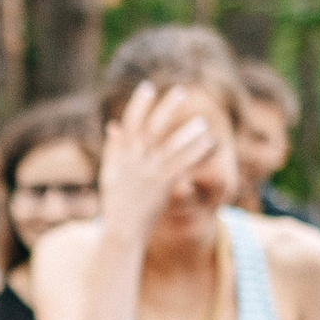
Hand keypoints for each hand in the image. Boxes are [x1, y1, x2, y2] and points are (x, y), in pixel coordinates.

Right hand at [98, 81, 219, 241]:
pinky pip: (183, 165)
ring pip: (170, 146)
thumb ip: (114, 149)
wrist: (120, 231)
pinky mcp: (162, 186)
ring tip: (202, 122)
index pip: (129, 124)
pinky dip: (196, 153)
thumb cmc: (115, 203)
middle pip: (152, 129)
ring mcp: (148, 173)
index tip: (148, 87)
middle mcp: (135, 161)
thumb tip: (113, 125)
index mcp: (121, 156)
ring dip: (187, 133)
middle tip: (180, 91)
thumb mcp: (110, 173)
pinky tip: (210, 143)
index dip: (138, 105)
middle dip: (165, 108)